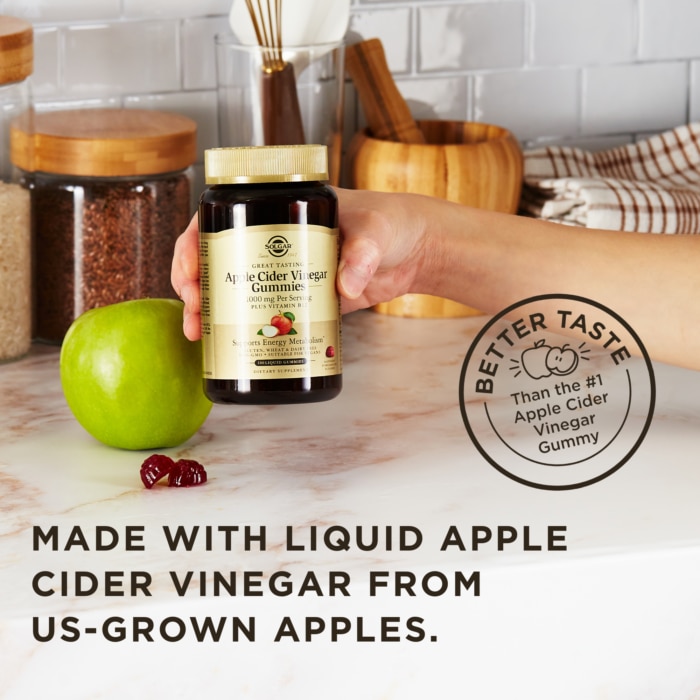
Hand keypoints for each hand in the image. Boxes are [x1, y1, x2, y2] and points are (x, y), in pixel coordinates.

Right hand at [170, 188, 430, 339]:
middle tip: (194, 310)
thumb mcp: (376, 231)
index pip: (223, 217)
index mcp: (283, 208)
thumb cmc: (394, 224)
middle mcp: (275, 238)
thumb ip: (363, 253)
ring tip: (199, 334)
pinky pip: (264, 311)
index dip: (196, 243)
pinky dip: (243, 325)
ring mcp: (285, 270)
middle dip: (195, 283)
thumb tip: (345, 284)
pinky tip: (228, 342)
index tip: (190, 270)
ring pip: (234, 287)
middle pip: (219, 257)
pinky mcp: (300, 297)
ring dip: (211, 309)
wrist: (416, 252)